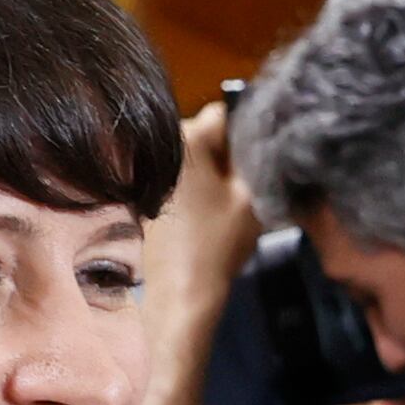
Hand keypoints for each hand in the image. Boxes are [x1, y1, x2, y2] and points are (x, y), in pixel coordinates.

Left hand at [138, 100, 264, 377]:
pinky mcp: (143, 191)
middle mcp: (162, 146)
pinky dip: (192, 189)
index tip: (256, 163)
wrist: (180, 291)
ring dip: (209, 173)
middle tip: (243, 189)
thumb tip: (261, 135)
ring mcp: (147, 168)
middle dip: (225, 155)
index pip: (225, 113)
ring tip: (223, 207)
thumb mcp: (251, 195)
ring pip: (193, 158)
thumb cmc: (217, 243)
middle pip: (206, 135)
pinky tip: (203, 217)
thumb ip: (257, 156)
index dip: (246, 135)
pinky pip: (177, 177)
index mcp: (188, 137)